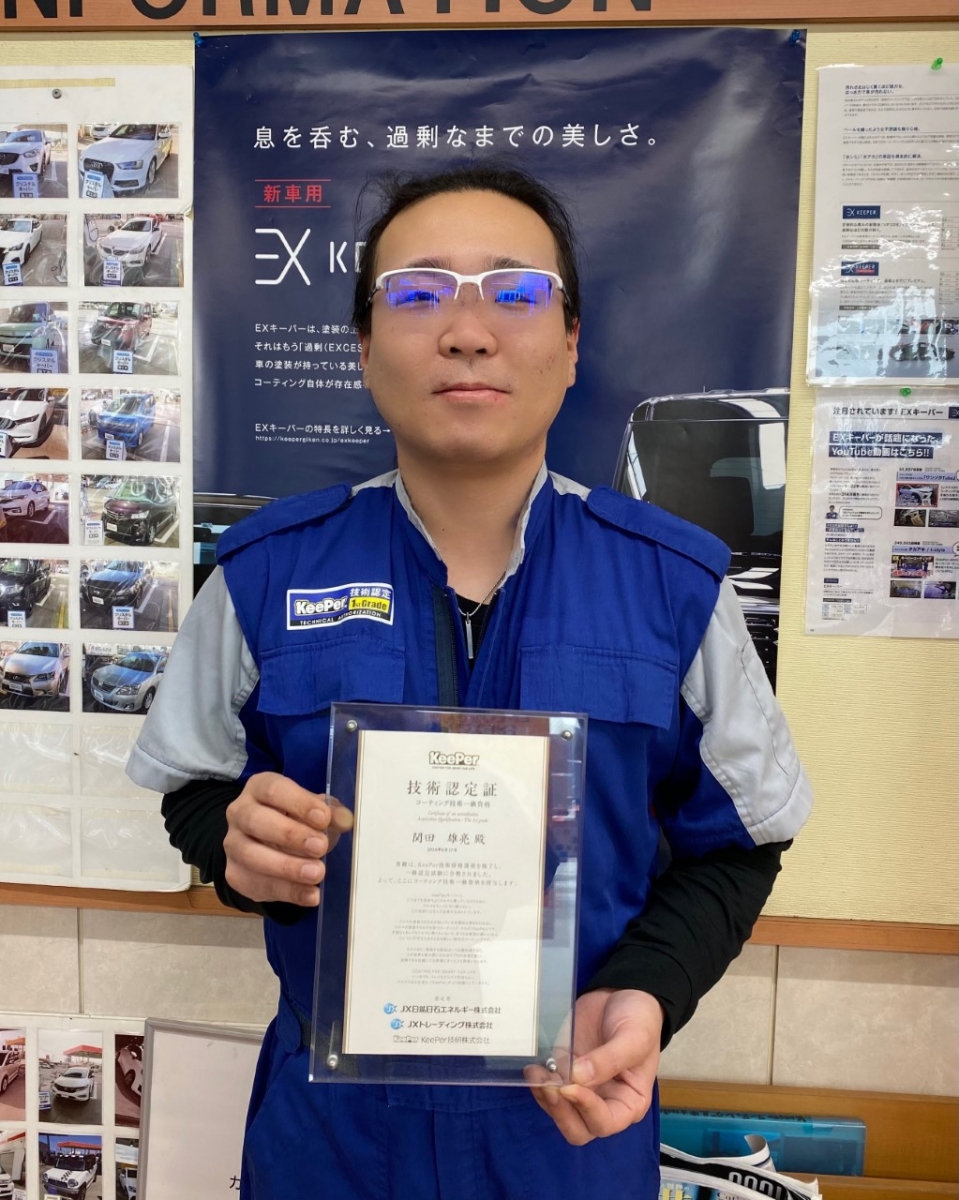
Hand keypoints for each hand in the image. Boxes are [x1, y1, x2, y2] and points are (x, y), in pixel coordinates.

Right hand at [223, 771, 353, 905]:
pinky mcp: (235, 873)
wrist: (271, 846)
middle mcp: (240, 812)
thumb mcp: (315, 810)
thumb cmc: (296, 819)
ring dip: (287, 867)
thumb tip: (346, 820)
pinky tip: (310, 894)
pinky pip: (257, 884)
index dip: (298, 803)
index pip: (273, 790)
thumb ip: (330, 812)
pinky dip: (287, 891)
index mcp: (260, 788)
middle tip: (320, 847)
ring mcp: (233, 844)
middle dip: (290, 834)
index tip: (323, 818)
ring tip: (316, 873)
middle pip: (257, 820)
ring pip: (251, 855)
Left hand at [529, 988, 662, 1145]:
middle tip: (551, 1087)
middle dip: (561, 1113)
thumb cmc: (640, 1020)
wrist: (624, 993)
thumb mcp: (634, 1038)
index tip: (571, 1086)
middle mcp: (603, 1102)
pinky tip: (533, 1067)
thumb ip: (609, 1060)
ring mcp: (581, 1088)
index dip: (586, 1109)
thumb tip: (577, 1078)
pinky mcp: (564, 1071)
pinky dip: (538, 1083)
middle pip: (578, 1129)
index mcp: (628, 1103)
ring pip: (558, 1111)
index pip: (604, 1122)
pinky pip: (547, 1089)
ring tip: (536, 1073)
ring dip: (545, 1098)